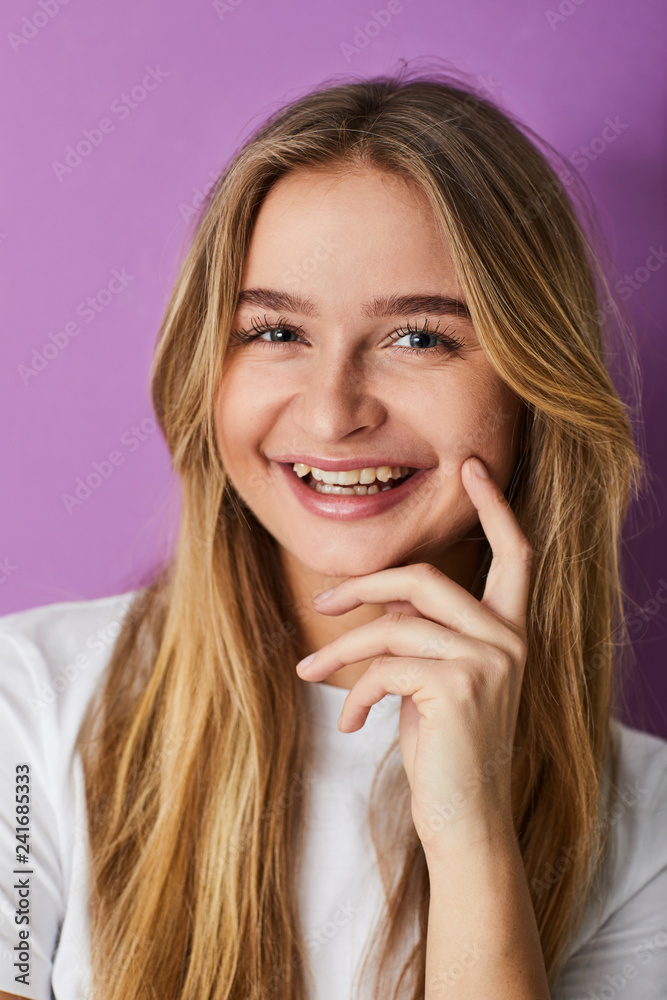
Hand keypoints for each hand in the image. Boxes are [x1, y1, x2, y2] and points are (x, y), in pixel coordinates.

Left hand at [295, 456, 532, 862]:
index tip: (472, 467)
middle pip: (426, 578)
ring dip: (340, 649)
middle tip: (321, 601)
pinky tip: (352, 723)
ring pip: (393, 624)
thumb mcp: (436, 679)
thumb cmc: (446, 749)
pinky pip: (384, 666)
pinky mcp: (458, 687)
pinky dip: (355, 691)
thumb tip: (374, 601)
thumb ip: (422, 633)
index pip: (516, 554)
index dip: (496, 506)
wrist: (466, 820)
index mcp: (509, 631)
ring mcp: (490, 661)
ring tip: (309, 672)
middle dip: (365, 585)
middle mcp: (509, 639)